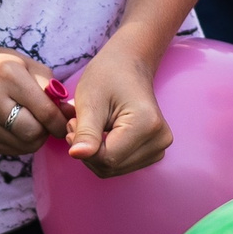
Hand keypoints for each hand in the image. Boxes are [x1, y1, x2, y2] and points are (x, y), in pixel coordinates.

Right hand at [0, 50, 73, 157]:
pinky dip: (18, 142)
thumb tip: (69, 114)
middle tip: (45, 121)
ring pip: (23, 146)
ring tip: (29, 121)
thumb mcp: (26, 65)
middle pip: (34, 134)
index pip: (45, 112)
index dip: (61, 121)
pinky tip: (13, 126)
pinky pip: (10, 150)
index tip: (64, 121)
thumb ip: (50, 88)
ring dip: (33, 138)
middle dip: (45, 130)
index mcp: (6, 75)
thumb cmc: (0, 68)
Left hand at [64, 45, 172, 176]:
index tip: (72, 123)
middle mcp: (160, 140)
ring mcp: (160, 147)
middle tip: (77, 123)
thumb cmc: (107, 76)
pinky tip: (100, 133)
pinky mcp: (154, 150)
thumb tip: (77, 155)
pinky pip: (120, 164)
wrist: (127, 64)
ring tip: (88, 125)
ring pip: (114, 169)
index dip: (84, 147)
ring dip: (94, 152)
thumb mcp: (90, 101)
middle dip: (87, 150)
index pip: (107, 159)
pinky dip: (104, 153)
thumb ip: (85, 132)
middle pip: (111, 167)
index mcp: (147, 125)